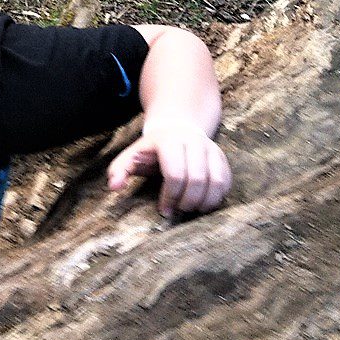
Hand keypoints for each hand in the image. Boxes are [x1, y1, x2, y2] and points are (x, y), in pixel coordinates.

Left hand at [107, 119, 230, 216]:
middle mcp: (193, 142)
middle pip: (196, 180)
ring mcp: (210, 148)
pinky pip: (226, 182)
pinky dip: (216, 197)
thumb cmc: (150, 150)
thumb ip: (119, 170)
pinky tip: (202, 202)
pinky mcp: (222, 157)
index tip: (164, 210)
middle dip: (186, 201)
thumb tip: (114, 187)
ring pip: (216, 182)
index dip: (170, 196)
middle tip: (178, 210)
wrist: (175, 128)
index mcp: (168, 141)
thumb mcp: (131, 156)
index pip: (175, 174)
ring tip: (191, 209)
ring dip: (204, 202)